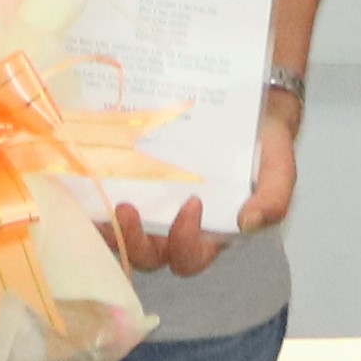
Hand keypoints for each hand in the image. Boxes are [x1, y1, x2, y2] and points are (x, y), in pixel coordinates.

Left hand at [99, 83, 303, 280]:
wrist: (247, 103)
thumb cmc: (262, 143)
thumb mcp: (278, 166)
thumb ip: (274, 196)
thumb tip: (249, 223)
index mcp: (207, 233)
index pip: (189, 257)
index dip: (185, 242)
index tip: (192, 204)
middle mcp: (172, 226)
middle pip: (147, 255)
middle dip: (134, 241)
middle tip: (128, 208)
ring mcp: (148, 204)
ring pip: (120, 234)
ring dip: (106, 226)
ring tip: (101, 199)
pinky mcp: (129, 179)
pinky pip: (105, 200)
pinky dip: (92, 198)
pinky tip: (83, 178)